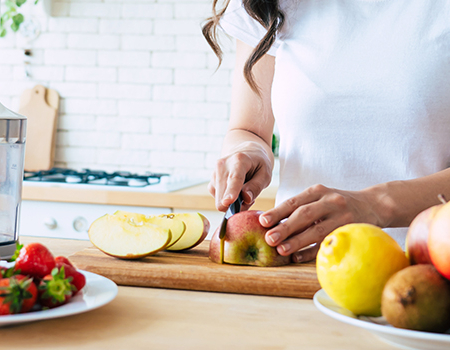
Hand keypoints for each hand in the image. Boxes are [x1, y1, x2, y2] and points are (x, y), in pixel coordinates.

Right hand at [208, 141, 272, 211]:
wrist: (246, 152)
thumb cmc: (258, 163)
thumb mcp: (266, 174)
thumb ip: (257, 186)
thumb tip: (246, 198)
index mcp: (239, 160)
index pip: (234, 179)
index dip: (231, 192)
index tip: (227, 202)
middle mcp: (222, 165)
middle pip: (223, 195)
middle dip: (236, 204)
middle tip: (249, 198)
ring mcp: (214, 173)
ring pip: (220, 200)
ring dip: (233, 202)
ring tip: (244, 192)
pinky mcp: (212, 181)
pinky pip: (218, 199)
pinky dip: (227, 199)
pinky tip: (236, 191)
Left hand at [259, 184, 383, 262]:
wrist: (374, 204)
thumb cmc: (336, 204)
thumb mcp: (320, 198)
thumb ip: (299, 208)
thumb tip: (269, 224)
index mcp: (318, 191)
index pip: (294, 202)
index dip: (277, 212)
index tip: (262, 221)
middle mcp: (330, 201)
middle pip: (304, 214)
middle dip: (285, 227)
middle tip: (269, 238)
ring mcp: (342, 216)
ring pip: (317, 230)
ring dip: (297, 241)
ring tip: (281, 250)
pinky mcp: (351, 231)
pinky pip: (329, 242)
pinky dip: (312, 251)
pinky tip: (298, 257)